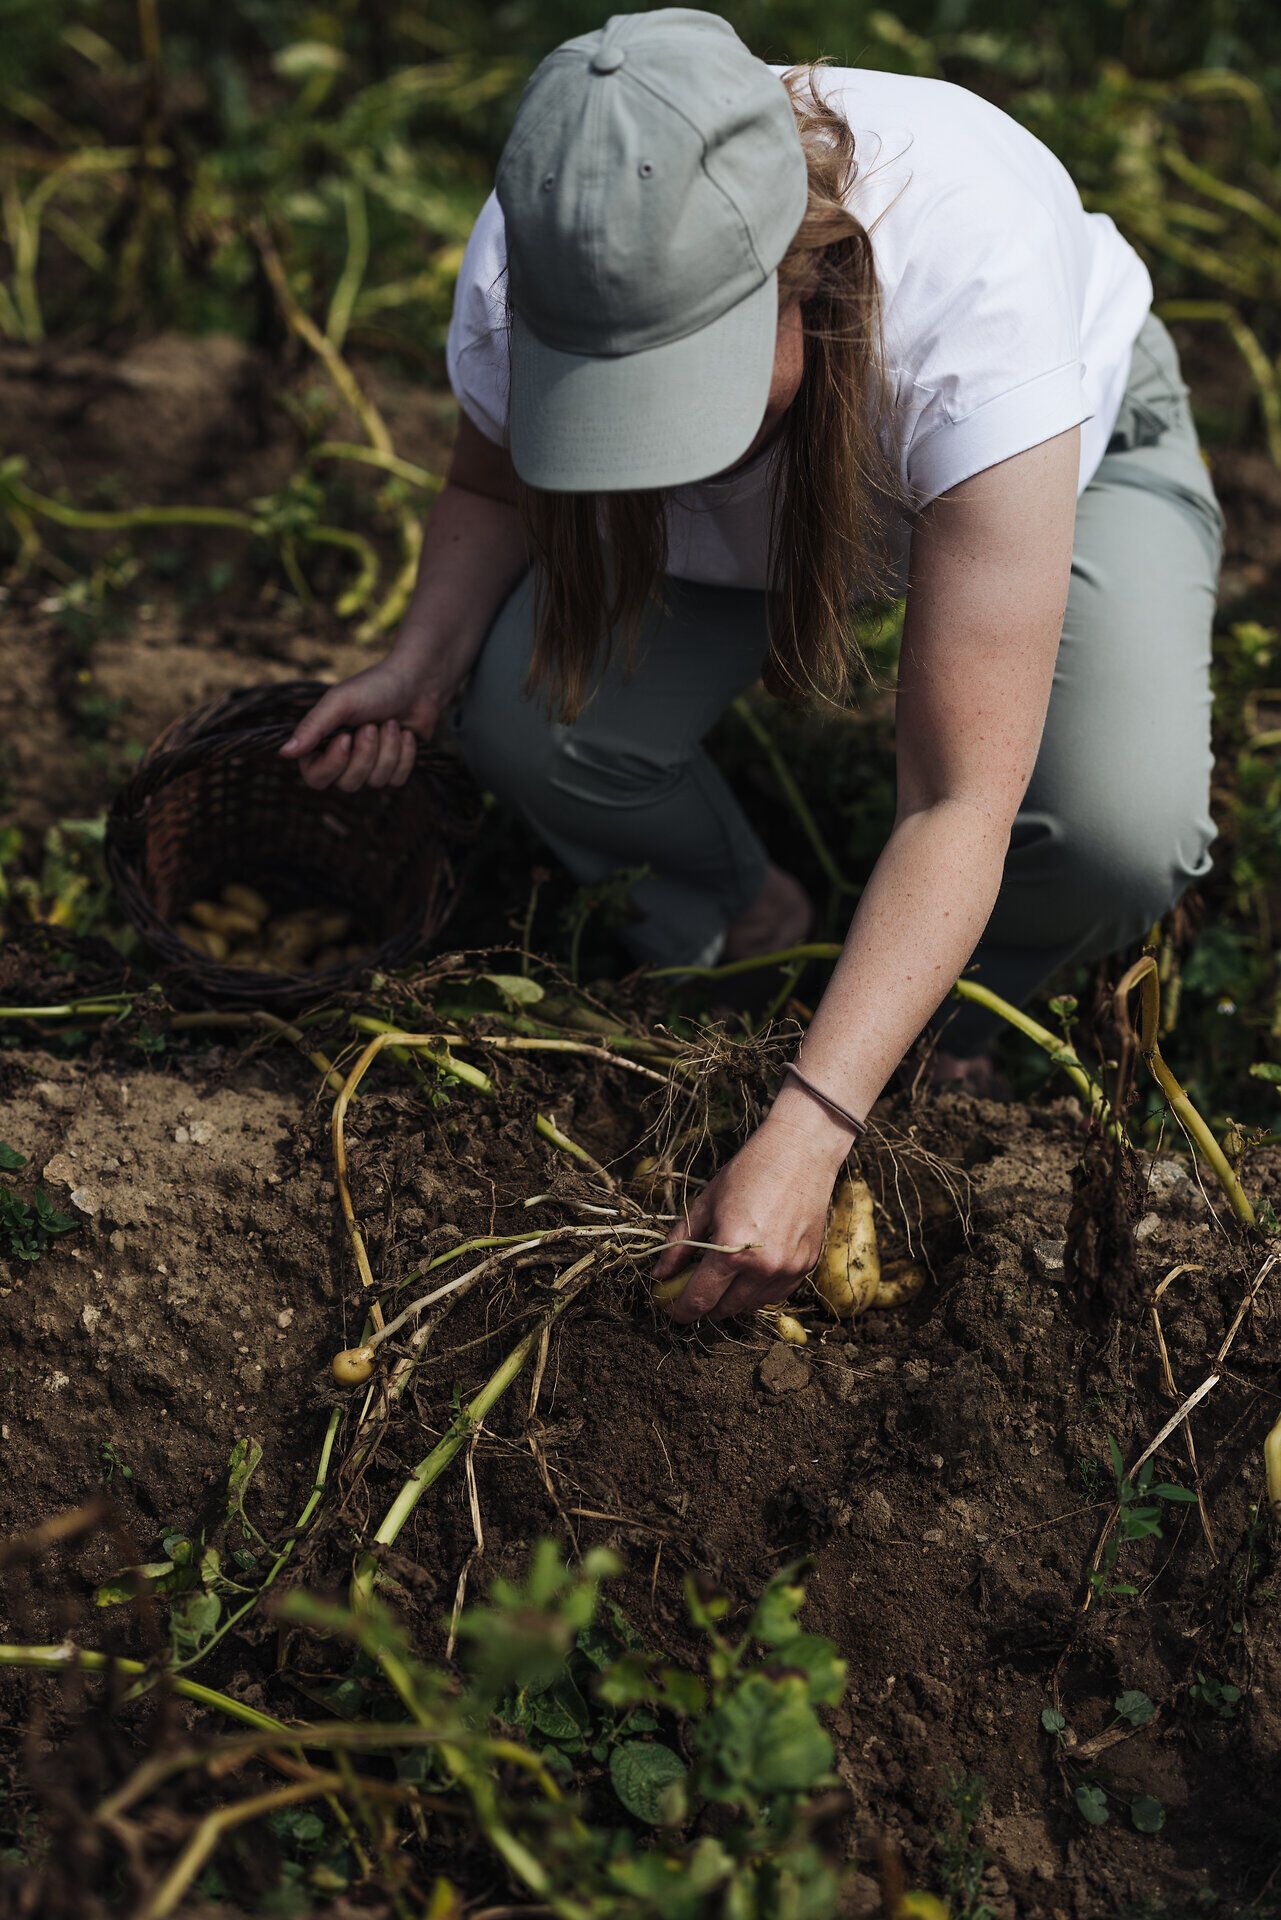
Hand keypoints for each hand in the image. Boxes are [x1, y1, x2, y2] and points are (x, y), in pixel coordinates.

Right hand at [278, 644, 456, 791]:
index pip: (316, 779)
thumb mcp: (339, 703)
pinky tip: (405, 733)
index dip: (333, 763)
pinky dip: (404, 754)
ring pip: (375, 782)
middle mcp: (343, 761)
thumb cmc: (373, 688)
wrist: (415, 682)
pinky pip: (397, 779)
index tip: (346, 737)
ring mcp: (370, 768)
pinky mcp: (394, 770)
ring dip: (387, 749)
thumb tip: (284, 753)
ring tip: (390, 723)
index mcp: (322, 744)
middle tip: (372, 724)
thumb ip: (312, 727)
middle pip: (348, 784)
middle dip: (365, 753)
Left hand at [652, 1105, 846, 1323]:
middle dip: (704, 1305)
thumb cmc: (748, 1173)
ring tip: (723, 1274)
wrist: (800, 1154)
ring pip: (750, 1306)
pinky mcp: (806, 1267)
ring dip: (731, 1298)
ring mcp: (787, 1270)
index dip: (680, 1309)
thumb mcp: (704, 1205)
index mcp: (731, 1251)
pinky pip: (775, 1295)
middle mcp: (762, 1268)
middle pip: (724, 1309)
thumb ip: (679, 1244)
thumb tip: (659, 1275)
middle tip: (693, 1287)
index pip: (699, 1299)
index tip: (670, 1309)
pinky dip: (757, 1291)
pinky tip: (749, 1270)